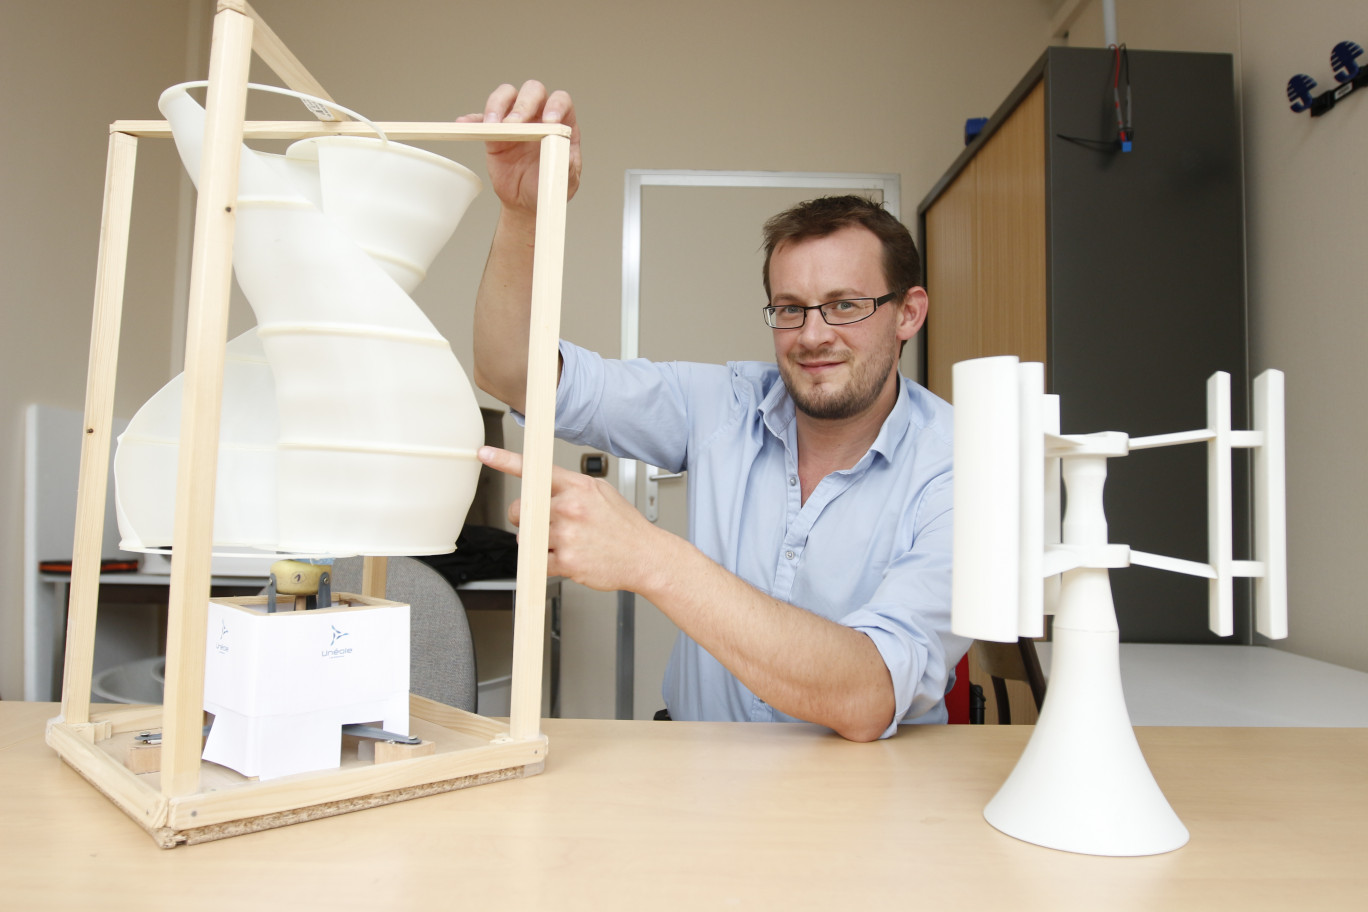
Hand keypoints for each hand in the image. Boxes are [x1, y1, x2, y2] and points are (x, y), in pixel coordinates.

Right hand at [456, 81, 581, 216]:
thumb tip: (564, 151)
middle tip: (515, 123)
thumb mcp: (564, 181)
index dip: (556, 106)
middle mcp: (539, 115)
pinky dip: (472, 119)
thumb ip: (566, 165)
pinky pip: (481, 119)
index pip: (560, 101)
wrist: (526, 202)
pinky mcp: (494, 132)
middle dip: (524, 104)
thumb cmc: (548, 186)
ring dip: (498, 105)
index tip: (549, 122)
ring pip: (506, 95)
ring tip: (493, 124)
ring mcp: (515, 121)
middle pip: (533, 91)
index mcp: (561, 123)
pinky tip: (464, 123)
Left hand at [478, 446, 665, 592]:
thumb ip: (570, 488)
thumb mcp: (601, 493)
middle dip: (525, 519)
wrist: (645, 557)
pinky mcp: (565, 561)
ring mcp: (566, 534)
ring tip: (567, 543)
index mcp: (578, 487)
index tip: (485, 454)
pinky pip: (537, 562)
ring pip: (527, 538)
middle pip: (520, 510)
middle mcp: (569, 507)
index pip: (535, 470)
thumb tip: (543, 487)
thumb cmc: (624, 527)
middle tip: (546, 526)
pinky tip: (570, 558)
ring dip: (539, 543)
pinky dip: (548, 563)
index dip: (505, 461)